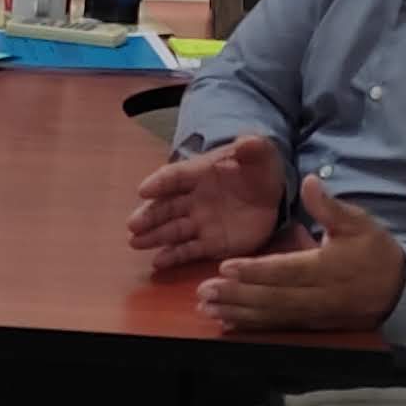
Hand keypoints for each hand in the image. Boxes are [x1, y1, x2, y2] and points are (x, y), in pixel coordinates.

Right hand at [130, 135, 285, 274]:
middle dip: (149, 215)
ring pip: (173, 230)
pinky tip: (158, 262)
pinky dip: (174, 256)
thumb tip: (246, 143)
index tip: (143, 191)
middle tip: (133, 225)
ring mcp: (201, 223)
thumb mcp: (260, 152)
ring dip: (154, 237)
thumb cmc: (258, 169)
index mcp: (199, 173)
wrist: (272, 194)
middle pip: (166, 207)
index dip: (159, 183)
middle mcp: (193, 199)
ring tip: (135, 243)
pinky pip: (189, 250)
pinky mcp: (211, 243)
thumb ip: (252, 147)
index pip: (174, 176)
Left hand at [198, 174, 405, 333]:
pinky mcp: (310, 325)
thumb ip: (330, 206)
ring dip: (237, 313)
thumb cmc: (375, 252)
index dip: (255, 271)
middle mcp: (317, 295)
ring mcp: (313, 314)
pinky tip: (227, 323)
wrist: (400, 291)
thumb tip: (310, 181)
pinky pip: (277, 327)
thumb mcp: (358, 223)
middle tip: (203, 291)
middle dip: (236, 295)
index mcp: (326, 268)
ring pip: (271, 315)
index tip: (226, 267)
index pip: (286, 270)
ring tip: (206, 308)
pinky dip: (251, 326)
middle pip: (272, 298)